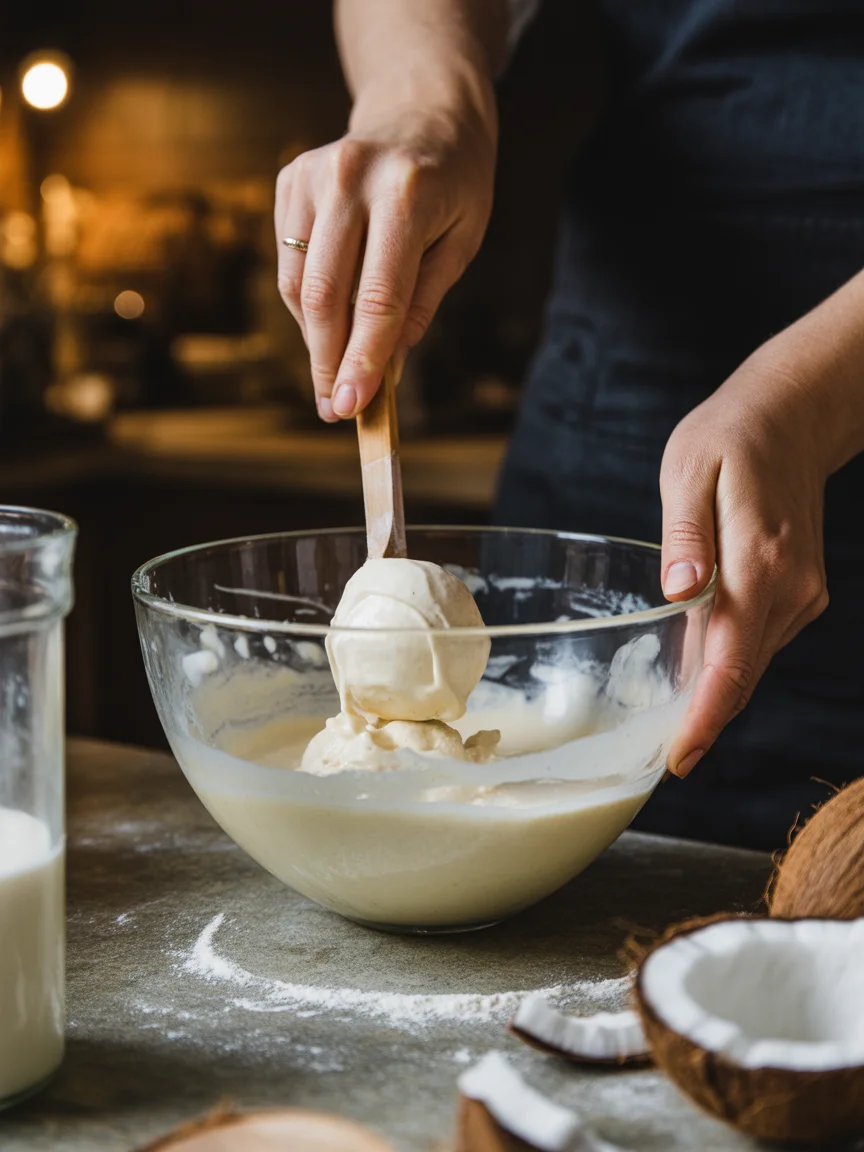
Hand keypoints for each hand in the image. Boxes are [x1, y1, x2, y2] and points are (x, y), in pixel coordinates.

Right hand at [274, 99, 495, 421]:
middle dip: (329, 362)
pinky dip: (307, 305)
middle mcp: (350, 178)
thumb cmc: (453, 182)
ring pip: (299, 285)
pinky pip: (289, 264)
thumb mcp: (462, 241)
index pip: (378, 297)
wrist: (422, 108)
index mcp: (406, 194)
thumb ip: (422, 301)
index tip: (353, 407)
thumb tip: (388, 365)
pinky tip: (331, 320)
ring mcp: (311, 176)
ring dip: (315, 341)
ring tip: (335, 375)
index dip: (362, 359)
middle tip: (335, 410)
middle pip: (326, 295)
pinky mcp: (288, 181)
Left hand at [660, 342, 832, 777]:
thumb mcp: (689, 471)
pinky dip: (729, 660)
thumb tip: (676, 595)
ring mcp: (802, 592)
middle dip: (704, 720)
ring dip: (715, 693)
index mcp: (759, 559)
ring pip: (751, 662)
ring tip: (669, 722)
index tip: (681, 756)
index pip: (732, 657)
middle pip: (742, 673)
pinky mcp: (801, 592)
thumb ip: (685, 538)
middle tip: (662, 759)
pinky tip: (696, 666)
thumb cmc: (731, 437)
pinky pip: (758, 641)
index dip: (706, 714)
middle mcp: (790, 586)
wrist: (795, 414)